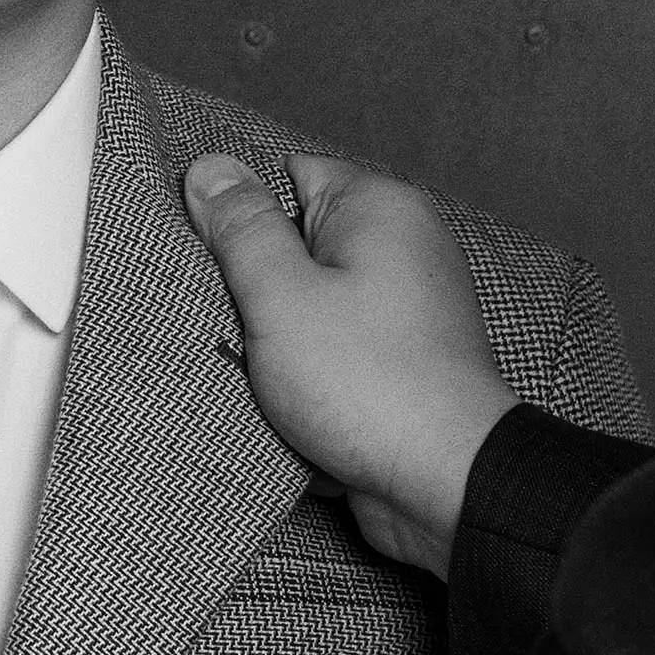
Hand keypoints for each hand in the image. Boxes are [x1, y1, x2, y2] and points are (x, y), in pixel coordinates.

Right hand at [183, 153, 515, 576]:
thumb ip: (241, 228)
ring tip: (260, 373)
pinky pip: (332, 351)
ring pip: (308, 305)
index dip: (241, 218)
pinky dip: (307, 375)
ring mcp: (404, 308)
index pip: (285, 176)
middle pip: (295, 245)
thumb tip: (210, 169)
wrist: (445, 486)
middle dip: (255, 288)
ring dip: (274, 341)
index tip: (216, 265)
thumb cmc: (370, 385)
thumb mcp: (280, 296)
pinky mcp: (398, 360)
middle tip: (235, 327)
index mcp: (379, 208)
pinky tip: (288, 404)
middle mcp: (402, 248)